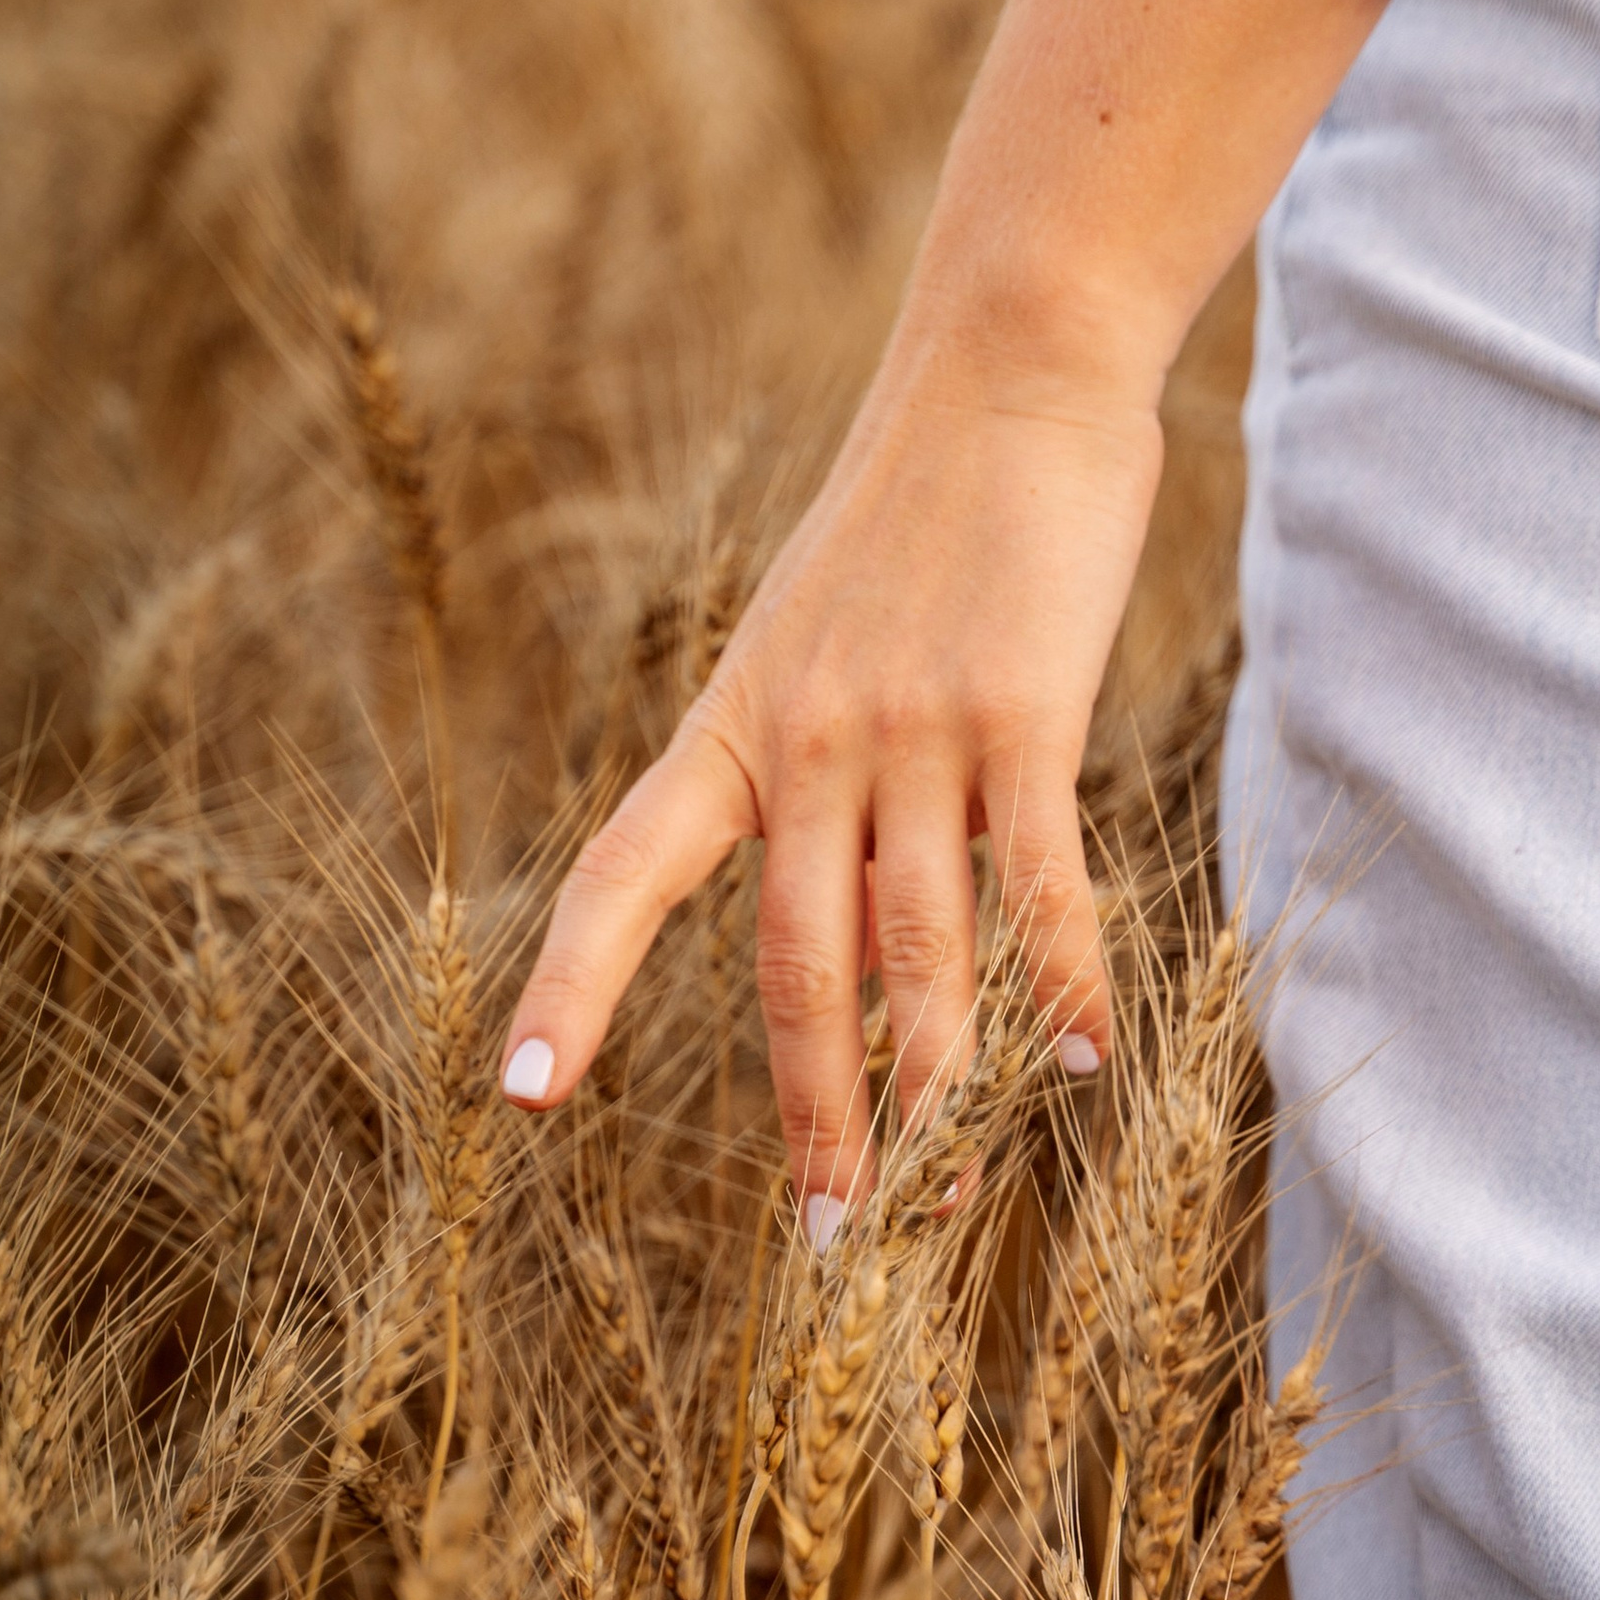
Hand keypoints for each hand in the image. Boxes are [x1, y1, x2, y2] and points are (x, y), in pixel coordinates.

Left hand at [496, 0, 1401, 1213]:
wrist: (1008, 360)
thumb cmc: (924, 503)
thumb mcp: (820, 625)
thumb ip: (816, 750)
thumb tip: (843, 887)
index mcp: (735, 719)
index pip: (623, 872)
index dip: (570, 987)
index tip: (521, 1096)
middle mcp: (803, 736)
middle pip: (789, 962)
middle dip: (812, 1110)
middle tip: (833, 1239)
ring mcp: (909, 726)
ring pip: (911, 946)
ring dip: (932, 1085)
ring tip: (941, 1197)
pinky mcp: (1020, 710)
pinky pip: (1037, 879)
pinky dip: (1059, 978)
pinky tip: (1078, 1057)